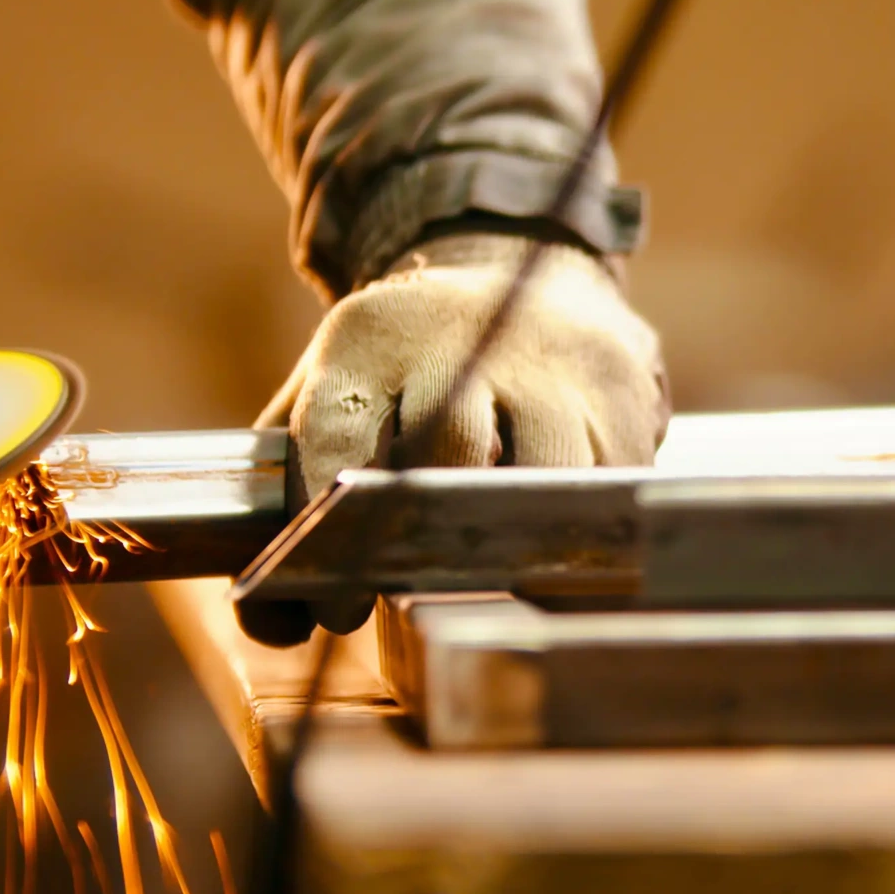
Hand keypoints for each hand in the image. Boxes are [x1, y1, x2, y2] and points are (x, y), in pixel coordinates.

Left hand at [245, 229, 668, 640]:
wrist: (515, 265)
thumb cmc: (405, 371)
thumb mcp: (333, 398)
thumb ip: (287, 507)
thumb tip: (275, 627)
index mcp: (367, 342)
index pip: (336, 436)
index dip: (331, 529)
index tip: (339, 610)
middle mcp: (458, 339)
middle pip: (449, 450)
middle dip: (435, 537)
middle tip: (428, 594)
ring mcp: (548, 360)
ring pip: (547, 471)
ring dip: (527, 543)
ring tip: (506, 583)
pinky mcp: (618, 385)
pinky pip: (614, 481)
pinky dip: (591, 530)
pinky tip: (567, 545)